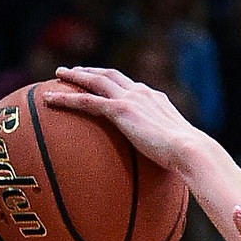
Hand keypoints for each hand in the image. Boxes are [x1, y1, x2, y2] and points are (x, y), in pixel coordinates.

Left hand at [48, 68, 199, 175]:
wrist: (190, 151)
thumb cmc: (189, 158)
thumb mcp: (177, 151)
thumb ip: (166, 151)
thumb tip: (168, 169)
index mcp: (155, 99)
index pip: (131, 85)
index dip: (115, 81)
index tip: (103, 80)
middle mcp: (141, 93)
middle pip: (111, 75)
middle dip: (92, 71)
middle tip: (75, 71)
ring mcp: (130, 99)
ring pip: (95, 81)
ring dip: (75, 76)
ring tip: (57, 76)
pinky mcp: (120, 110)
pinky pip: (87, 101)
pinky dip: (67, 98)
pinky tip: (50, 100)